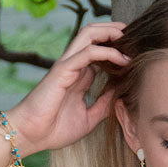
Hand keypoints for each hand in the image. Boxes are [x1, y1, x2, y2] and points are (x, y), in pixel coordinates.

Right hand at [7, 22, 130, 154]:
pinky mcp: (62, 71)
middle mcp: (73, 66)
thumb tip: (119, 96)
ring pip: (89, 35)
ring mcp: (67, 66)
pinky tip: (122, 59)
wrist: (31, 136)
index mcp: (79, 76)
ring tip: (128, 37)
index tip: (136, 52)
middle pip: (93, 35)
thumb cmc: (54, 129)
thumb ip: (103, 105)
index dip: (117, 47)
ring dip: (110, 33)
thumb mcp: (89, 118)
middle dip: (114, 30)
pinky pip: (87, 53)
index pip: (99, 51)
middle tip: (134, 35)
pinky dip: (107, 52)